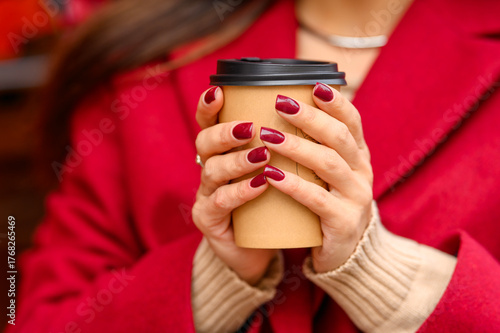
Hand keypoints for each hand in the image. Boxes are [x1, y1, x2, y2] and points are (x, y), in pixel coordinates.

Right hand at [192, 87, 277, 284]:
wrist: (263, 247)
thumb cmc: (274, 202)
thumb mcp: (280, 169)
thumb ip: (288, 142)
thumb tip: (320, 105)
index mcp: (225, 152)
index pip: (209, 123)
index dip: (209, 106)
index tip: (220, 91)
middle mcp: (211, 168)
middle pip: (204, 142)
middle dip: (225, 132)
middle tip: (250, 128)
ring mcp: (207, 194)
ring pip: (212, 170)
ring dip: (237, 160)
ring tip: (263, 156)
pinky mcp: (209, 220)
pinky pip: (220, 203)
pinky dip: (240, 192)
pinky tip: (260, 185)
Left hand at [261, 83, 373, 272]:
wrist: (344, 253)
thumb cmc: (328, 204)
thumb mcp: (329, 174)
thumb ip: (316, 148)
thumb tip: (286, 112)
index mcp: (358, 156)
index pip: (352, 122)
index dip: (335, 102)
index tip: (312, 86)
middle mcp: (362, 172)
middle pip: (338, 137)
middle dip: (309, 117)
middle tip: (280, 103)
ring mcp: (356, 197)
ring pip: (327, 164)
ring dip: (296, 147)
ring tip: (268, 136)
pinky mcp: (343, 222)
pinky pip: (317, 199)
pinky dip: (293, 185)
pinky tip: (270, 176)